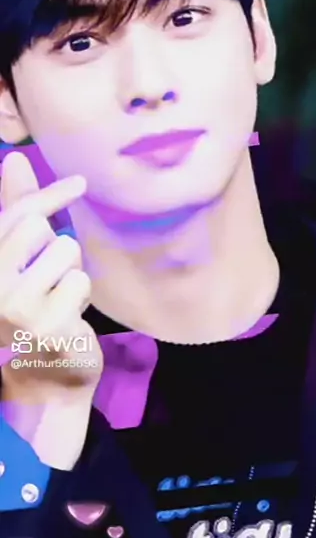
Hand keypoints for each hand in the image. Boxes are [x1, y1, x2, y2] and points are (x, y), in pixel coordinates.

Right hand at [0, 152, 102, 394]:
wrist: (44, 377)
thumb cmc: (34, 310)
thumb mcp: (20, 261)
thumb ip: (15, 213)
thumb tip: (13, 159)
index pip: (15, 216)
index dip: (47, 194)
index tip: (80, 182)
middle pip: (39, 228)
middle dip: (57, 245)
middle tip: (52, 276)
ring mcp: (16, 306)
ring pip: (65, 253)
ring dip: (71, 273)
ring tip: (59, 300)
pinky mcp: (47, 324)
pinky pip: (80, 281)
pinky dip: (80, 297)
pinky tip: (68, 317)